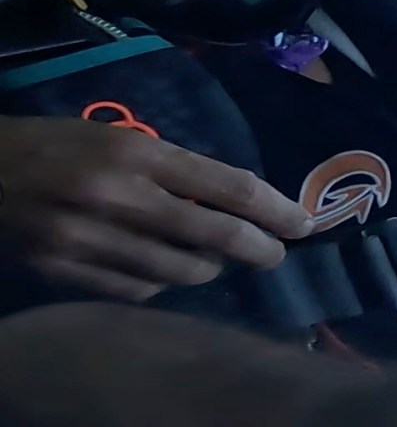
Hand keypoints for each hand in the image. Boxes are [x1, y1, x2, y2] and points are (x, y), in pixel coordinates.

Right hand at [0, 116, 310, 301]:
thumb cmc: (61, 143)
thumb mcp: (122, 138)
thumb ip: (173, 167)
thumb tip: (232, 199)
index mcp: (140, 153)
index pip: (229, 186)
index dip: (275, 209)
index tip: (304, 223)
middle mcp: (119, 196)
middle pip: (212, 235)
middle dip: (256, 249)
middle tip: (275, 254)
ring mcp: (87, 239)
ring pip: (175, 272)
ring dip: (207, 269)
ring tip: (217, 261)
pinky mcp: (61, 270)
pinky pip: (132, 290)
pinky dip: (159, 284)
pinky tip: (164, 271)